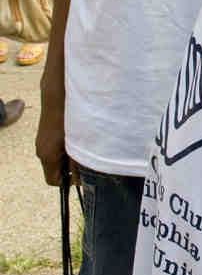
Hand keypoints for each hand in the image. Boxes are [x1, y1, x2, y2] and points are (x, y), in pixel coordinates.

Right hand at [36, 70, 75, 185]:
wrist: (58, 93)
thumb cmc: (69, 117)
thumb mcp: (76, 142)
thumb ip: (77, 161)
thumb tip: (81, 177)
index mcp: (47, 156)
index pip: (54, 180)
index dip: (69, 182)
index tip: (84, 176)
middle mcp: (41, 150)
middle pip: (54, 170)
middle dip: (70, 169)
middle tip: (87, 160)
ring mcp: (41, 141)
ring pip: (56, 157)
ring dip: (69, 156)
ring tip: (84, 146)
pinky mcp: (45, 133)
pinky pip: (55, 147)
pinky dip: (66, 146)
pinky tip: (79, 136)